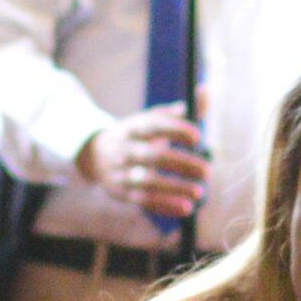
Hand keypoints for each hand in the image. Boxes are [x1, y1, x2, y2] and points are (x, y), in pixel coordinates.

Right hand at [74, 103, 210, 226]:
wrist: (93, 155)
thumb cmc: (135, 136)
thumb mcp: (151, 120)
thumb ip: (180, 112)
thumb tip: (206, 92)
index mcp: (133, 127)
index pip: (154, 126)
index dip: (175, 130)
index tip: (198, 137)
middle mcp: (124, 149)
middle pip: (153, 155)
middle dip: (181, 163)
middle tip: (207, 171)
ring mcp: (120, 172)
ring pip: (148, 181)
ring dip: (174, 188)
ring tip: (199, 192)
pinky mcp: (120, 193)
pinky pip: (143, 201)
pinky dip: (165, 205)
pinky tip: (185, 208)